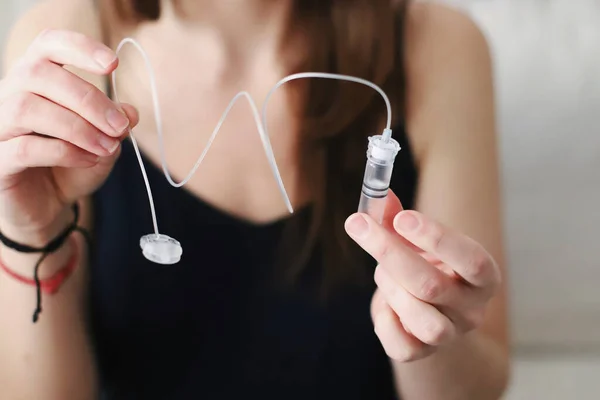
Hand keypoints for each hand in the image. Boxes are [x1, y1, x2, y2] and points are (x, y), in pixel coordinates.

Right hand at [0, 29, 138, 244]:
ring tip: (107, 147)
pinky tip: (90, 159)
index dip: (78, 47)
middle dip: (88, 99)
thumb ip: (115, 124)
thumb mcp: (104, 143)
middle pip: (39, 74)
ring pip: (27, 108)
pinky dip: (65, 152)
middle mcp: (10, 95)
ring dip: (77, 127)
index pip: (47, 44)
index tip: (112, 64)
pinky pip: (25, 147)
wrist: (48, 206)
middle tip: (119, 126)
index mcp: (37, 80)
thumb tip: (129, 112)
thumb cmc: (72, 166)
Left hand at [345, 190, 500, 361]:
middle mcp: (472, 309)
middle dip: (390, 252)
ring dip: (391, 289)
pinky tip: (384, 303)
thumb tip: (378, 196)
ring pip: (423, 320)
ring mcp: (450, 335)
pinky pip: (403, 347)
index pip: (472, 259)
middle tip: (359, 225)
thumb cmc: (423, 267)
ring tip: (382, 273)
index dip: (437, 238)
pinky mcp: (423, 353)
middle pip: (432, 286)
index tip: (402, 217)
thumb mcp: (414, 241)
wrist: (425, 312)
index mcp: (482, 277)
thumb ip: (396, 219)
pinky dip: (385, 321)